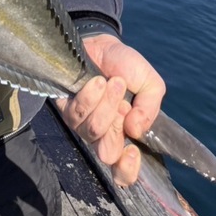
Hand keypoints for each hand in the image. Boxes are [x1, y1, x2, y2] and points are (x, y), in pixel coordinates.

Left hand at [55, 34, 165, 186]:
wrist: (103, 43)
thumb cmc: (126, 67)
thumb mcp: (150, 85)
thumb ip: (150, 110)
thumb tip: (135, 131)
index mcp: (125, 135)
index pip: (123, 172)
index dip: (126, 170)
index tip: (132, 150)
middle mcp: (102, 134)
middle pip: (106, 153)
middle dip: (115, 128)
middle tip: (124, 106)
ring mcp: (82, 123)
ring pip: (91, 131)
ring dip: (106, 106)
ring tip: (112, 82)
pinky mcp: (65, 108)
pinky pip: (75, 113)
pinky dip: (90, 96)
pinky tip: (97, 81)